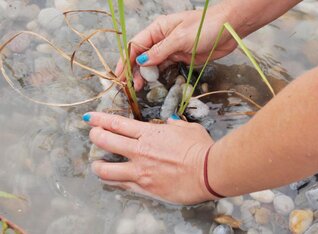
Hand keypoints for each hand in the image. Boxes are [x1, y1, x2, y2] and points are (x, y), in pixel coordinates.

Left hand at [83, 112, 215, 204]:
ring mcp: (140, 171)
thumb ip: (175, 124)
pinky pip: (121, 185)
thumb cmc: (200, 148)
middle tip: (93, 135)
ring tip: (96, 164)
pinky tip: (112, 180)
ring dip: (97, 165)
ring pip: (106, 170)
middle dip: (95, 136)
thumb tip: (170, 122)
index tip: (89, 118)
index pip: (117, 124)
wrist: (209, 172)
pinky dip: (113, 181)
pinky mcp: (145, 188)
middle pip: (106, 142)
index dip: (99, 120)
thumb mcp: (188, 129)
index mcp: (149, 133)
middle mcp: (140, 151)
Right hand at [115, 1, 238, 90]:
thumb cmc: (205, 27)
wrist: (228, 29)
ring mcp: (170, 49)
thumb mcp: (180, 38)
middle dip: (132, 70)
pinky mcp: (180, 58)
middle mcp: (161, 39)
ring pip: (152, 63)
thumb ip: (160, 52)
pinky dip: (157, 75)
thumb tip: (141, 63)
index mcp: (158, 29)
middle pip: (141, 56)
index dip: (125, 60)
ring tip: (138, 88)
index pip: (135, 45)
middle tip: (128, 86)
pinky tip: (152, 84)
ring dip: (144, 75)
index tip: (119, 75)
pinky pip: (164, 67)